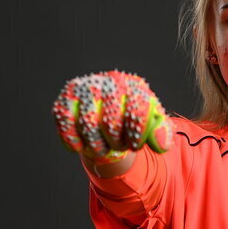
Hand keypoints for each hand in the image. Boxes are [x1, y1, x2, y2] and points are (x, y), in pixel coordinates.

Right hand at [52, 70, 174, 162]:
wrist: (106, 110)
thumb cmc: (131, 119)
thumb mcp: (151, 124)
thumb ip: (161, 133)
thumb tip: (160, 145)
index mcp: (135, 86)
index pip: (138, 112)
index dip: (136, 136)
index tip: (134, 144)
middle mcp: (110, 82)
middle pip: (111, 124)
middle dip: (116, 143)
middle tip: (118, 144)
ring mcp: (86, 88)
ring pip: (89, 127)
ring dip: (97, 146)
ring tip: (103, 145)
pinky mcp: (66, 98)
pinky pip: (66, 125)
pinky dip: (75, 142)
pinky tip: (83, 144)